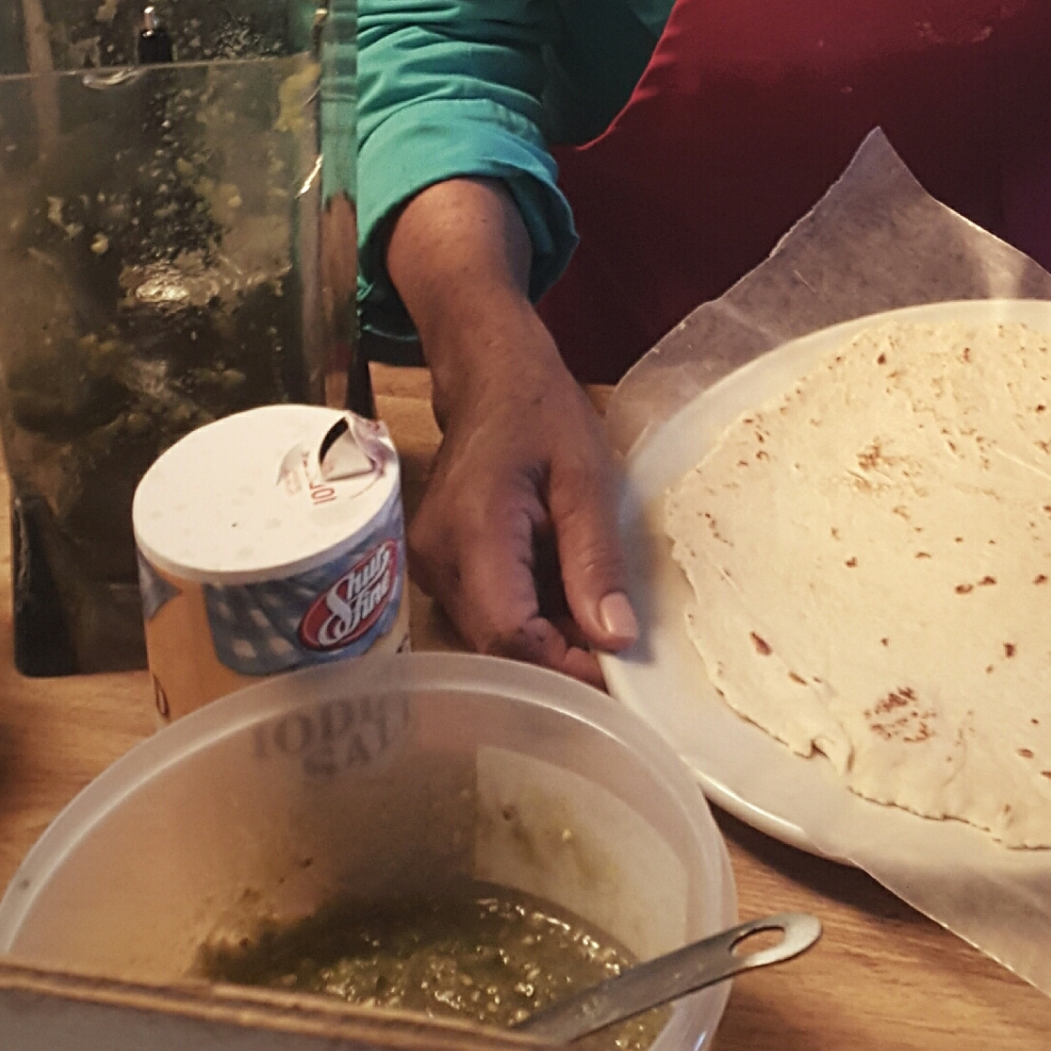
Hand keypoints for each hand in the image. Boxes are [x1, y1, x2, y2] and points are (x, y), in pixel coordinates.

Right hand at [386, 177, 635, 680]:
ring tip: (599, 618)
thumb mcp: (586, 475)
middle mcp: (437, 562)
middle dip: (561, 661)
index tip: (621, 681)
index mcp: (472, 535)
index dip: (566, 670)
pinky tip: (567, 595)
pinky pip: (485, 614)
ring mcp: (430, 567)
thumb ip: (596, 559)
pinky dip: (530, 617)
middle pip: (498, 648)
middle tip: (620, 656)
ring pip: (491, 638)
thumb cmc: (539, 409)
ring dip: (547, 640)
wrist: (486, 368)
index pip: (512, 637)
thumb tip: (616, 640)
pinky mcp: (438, 567)